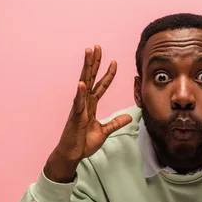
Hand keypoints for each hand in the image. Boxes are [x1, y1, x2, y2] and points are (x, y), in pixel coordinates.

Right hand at [44, 46, 131, 182]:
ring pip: (84, 84)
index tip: (115, 62)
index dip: (108, 74)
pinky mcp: (75, 117)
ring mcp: (78, 108)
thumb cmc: (83, 143)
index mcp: (91, 105)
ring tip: (88, 53)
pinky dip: (80, 93)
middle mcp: (84, 103)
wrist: (72, 155)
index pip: (101, 86)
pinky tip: (82, 83)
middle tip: (97, 47)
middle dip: (94, 62)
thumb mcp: (104, 132)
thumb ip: (115, 123)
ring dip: (86, 68)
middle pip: (91, 78)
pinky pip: (78, 103)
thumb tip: (129, 117)